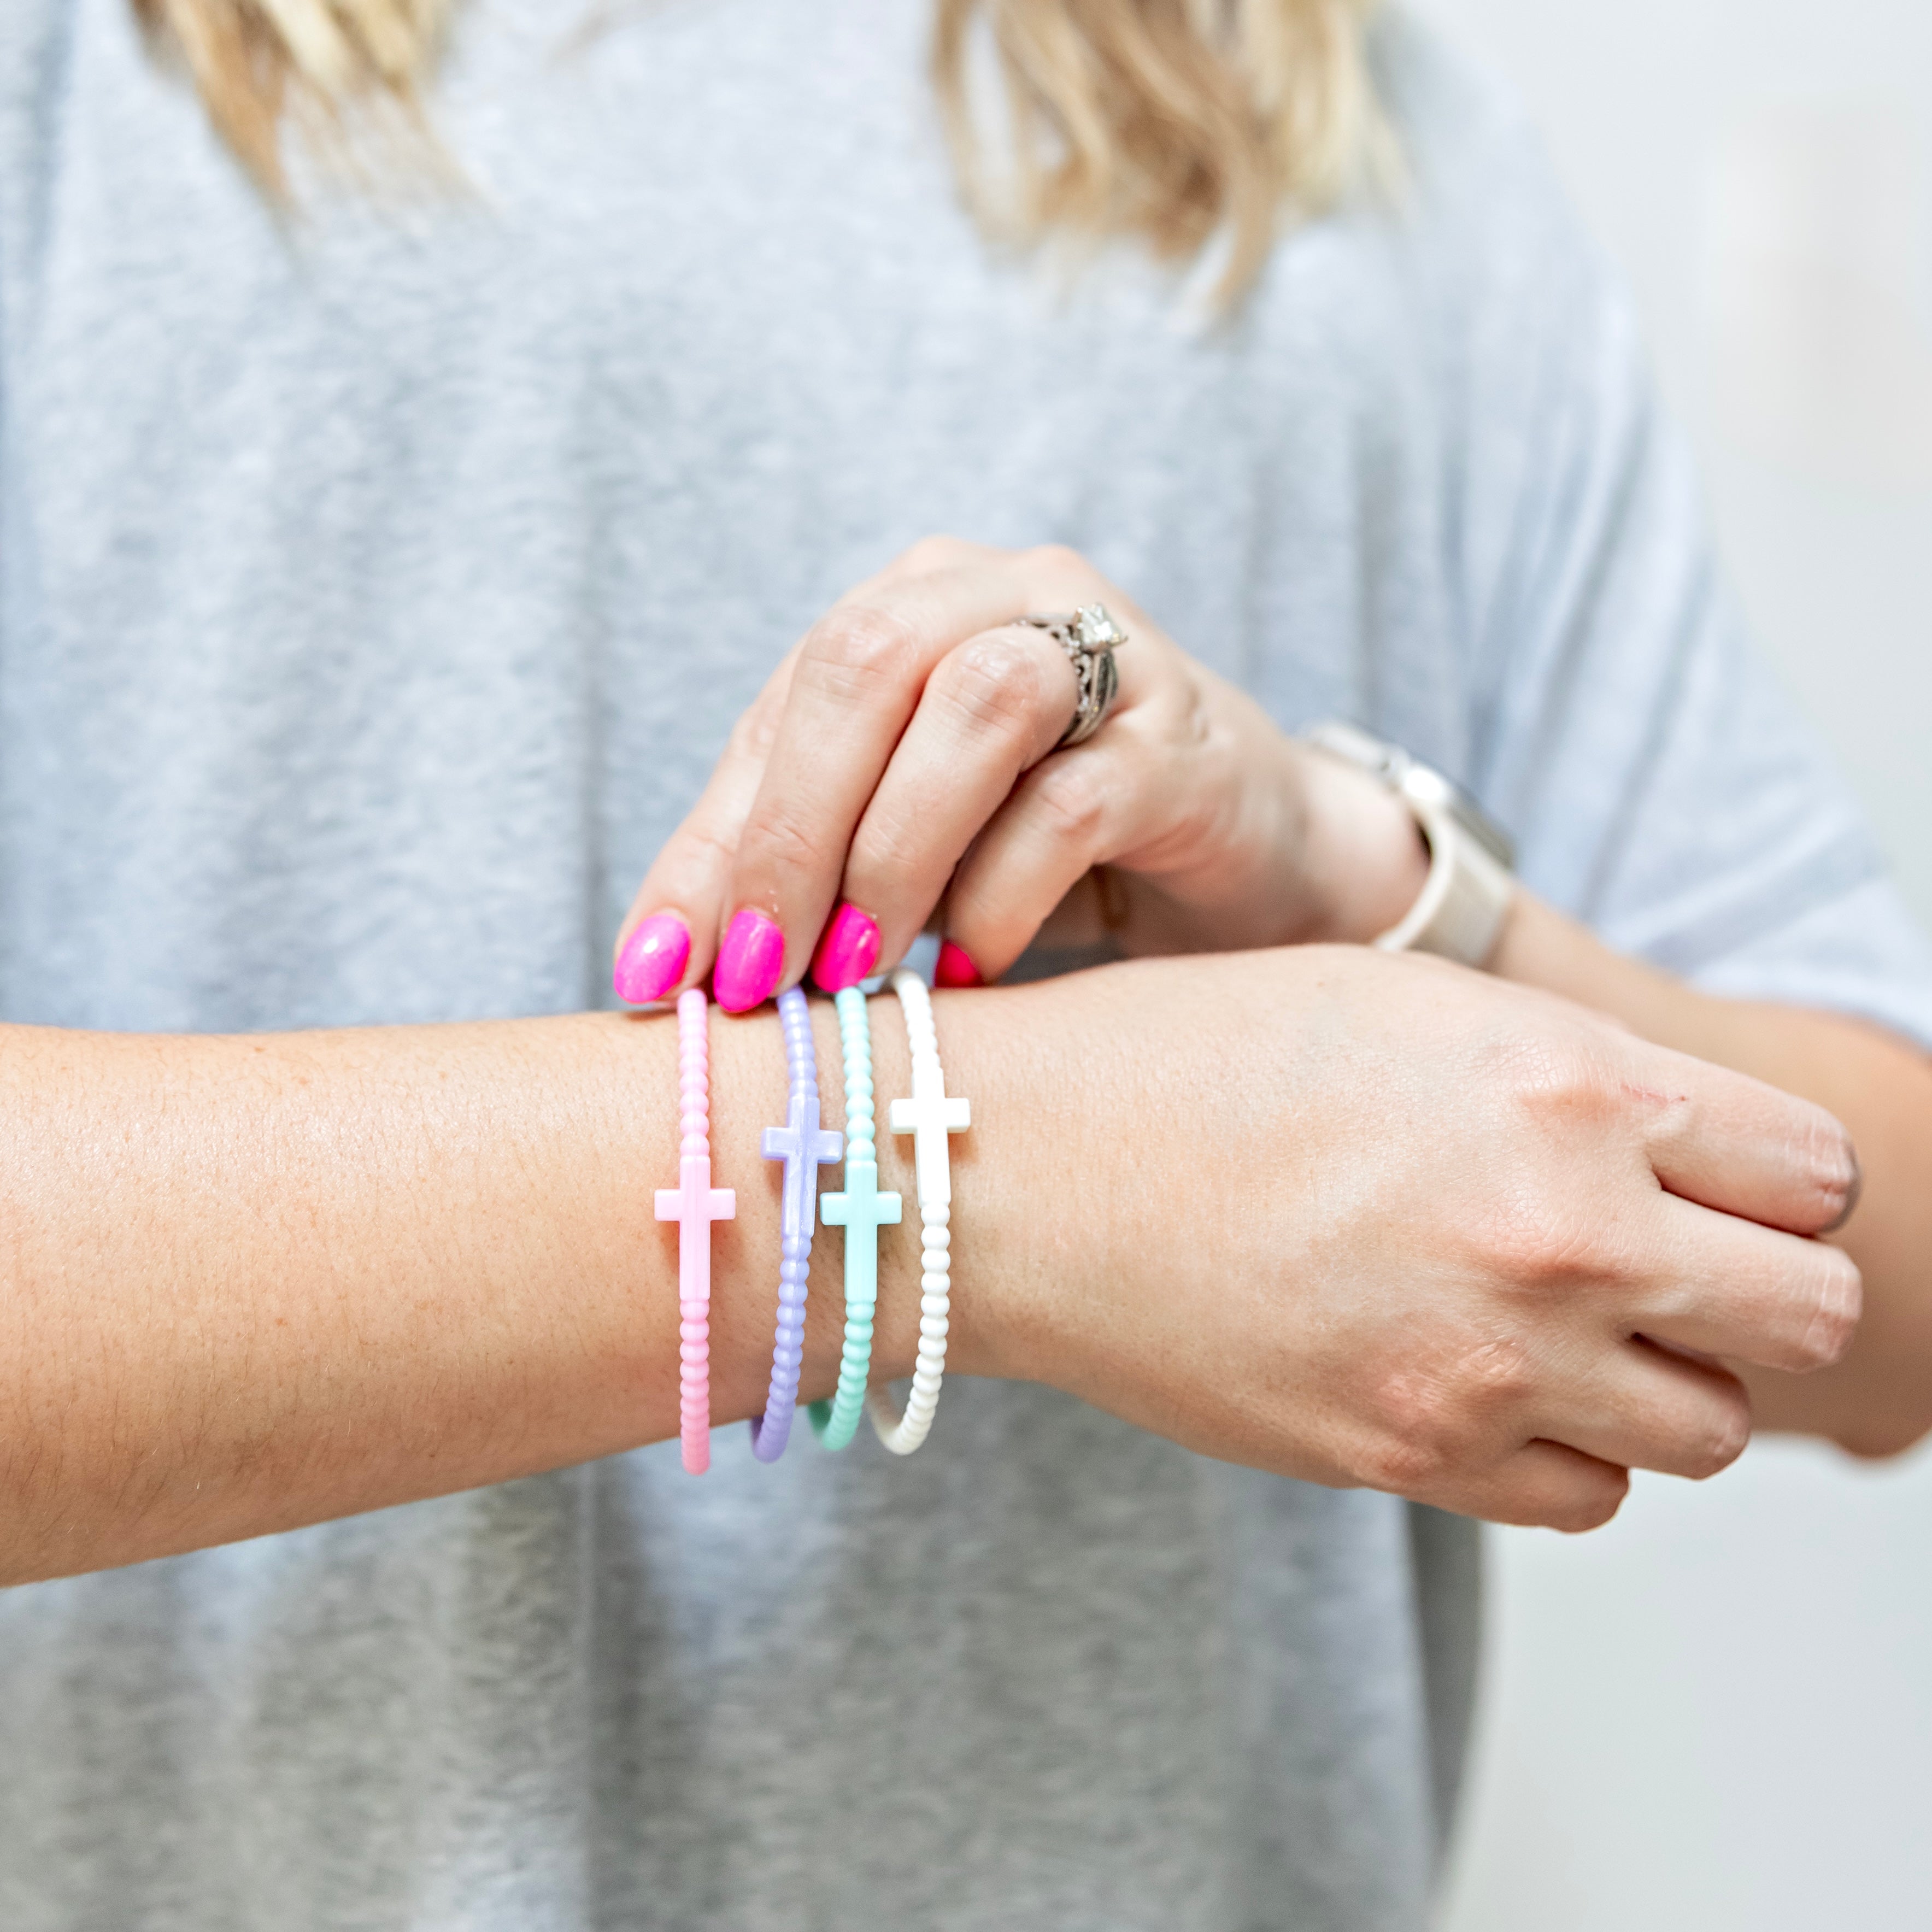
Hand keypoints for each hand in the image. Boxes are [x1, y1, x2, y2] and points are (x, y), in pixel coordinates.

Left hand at [612, 536, 1429, 1009]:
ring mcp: (1109, 653)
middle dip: (791, 833)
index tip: (659, 978)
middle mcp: (1004, 594)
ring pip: (974, 705)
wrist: (1248, 855)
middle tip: (758, 974)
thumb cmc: (1049, 850)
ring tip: (858, 969)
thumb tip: (653, 971)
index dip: (711, 840)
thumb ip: (790, 879)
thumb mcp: (900, 854)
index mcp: (913, 606)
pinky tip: (974, 969)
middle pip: (864, 665)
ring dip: (893, 852)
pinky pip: (1074, 803)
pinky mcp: (1185, 739)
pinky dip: (1001, 895)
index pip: (784, 707)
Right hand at [945, 947, 1860, 1528]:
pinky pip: (1592, 1494)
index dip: (1775, 1176)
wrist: (1020, 1174)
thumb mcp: (1406, 1004)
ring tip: (1554, 1319)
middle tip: (1674, 1260)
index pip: (1814, 1168)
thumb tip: (1690, 1152)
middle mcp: (1558, 1231)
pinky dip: (1565, 1445)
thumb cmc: (1188, 1059)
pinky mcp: (1415, 1459)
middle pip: (1809, 1311)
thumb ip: (1576, 1075)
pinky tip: (1478, 1375)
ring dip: (1661, 1374)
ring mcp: (1489, 1364)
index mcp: (1564, 1084)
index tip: (1724, 1179)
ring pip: (1712, 1427)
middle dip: (1760, 1284)